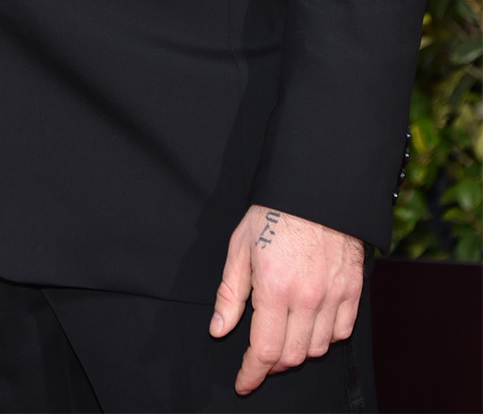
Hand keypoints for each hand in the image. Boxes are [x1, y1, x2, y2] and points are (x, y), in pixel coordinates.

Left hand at [209, 204, 364, 394]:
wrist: (317, 189)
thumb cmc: (274, 214)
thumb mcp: (240, 247)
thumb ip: (229, 293)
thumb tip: (219, 329)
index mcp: (275, 288)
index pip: (265, 351)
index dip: (252, 373)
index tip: (244, 382)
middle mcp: (307, 298)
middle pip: (292, 356)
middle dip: (273, 365)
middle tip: (261, 357)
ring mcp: (333, 295)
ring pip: (317, 348)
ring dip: (298, 352)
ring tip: (284, 337)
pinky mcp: (352, 290)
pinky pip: (342, 331)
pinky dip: (326, 338)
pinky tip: (311, 326)